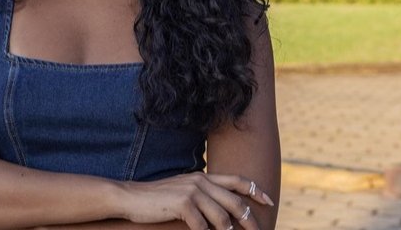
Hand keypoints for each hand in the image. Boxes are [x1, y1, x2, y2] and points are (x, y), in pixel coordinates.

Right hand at [114, 173, 273, 229]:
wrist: (131, 198)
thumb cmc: (157, 199)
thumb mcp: (183, 191)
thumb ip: (202, 195)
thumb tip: (222, 212)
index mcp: (202, 176)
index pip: (237, 180)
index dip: (256, 190)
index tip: (269, 202)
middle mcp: (200, 180)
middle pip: (235, 201)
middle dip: (249, 219)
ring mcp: (191, 191)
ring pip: (222, 216)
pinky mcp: (183, 204)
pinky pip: (203, 225)